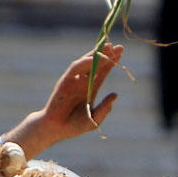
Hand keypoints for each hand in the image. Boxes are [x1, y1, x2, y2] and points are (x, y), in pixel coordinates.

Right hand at [6, 44, 122, 159]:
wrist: (56, 129)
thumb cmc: (75, 126)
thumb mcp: (94, 119)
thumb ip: (104, 108)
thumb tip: (115, 95)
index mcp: (91, 88)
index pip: (103, 71)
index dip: (112, 62)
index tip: (121, 53)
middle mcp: (83, 82)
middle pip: (97, 64)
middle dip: (107, 54)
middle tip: (119, 46)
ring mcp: (74, 80)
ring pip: (86, 63)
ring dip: (97, 54)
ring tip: (108, 47)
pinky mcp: (65, 81)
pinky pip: (75, 69)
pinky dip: (84, 62)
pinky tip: (93, 58)